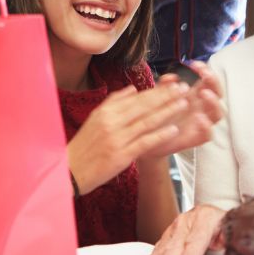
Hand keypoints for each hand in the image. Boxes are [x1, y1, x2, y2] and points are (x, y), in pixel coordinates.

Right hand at [68, 75, 219, 194]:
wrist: (70, 170)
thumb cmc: (84, 144)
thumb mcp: (95, 118)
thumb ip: (114, 102)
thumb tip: (133, 89)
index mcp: (106, 112)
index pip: (136, 98)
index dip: (156, 91)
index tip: (172, 84)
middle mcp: (112, 122)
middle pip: (144, 107)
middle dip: (166, 96)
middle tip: (184, 89)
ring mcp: (117, 139)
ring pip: (147, 122)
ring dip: (167, 112)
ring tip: (183, 104)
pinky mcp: (121, 155)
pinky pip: (144, 142)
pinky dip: (160, 135)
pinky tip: (174, 130)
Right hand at [122, 204, 226, 254]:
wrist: (217, 213)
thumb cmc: (228, 226)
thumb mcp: (235, 230)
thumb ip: (232, 240)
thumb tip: (234, 253)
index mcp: (206, 218)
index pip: (197, 238)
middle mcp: (186, 223)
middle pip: (175, 248)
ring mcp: (173, 232)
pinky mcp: (164, 241)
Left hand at [139, 62, 223, 158]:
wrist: (144, 141)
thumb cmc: (154, 117)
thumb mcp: (157, 98)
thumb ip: (164, 87)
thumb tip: (171, 77)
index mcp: (194, 96)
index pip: (207, 80)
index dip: (205, 70)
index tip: (195, 64)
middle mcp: (200, 108)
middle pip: (217, 94)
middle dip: (214, 82)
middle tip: (205, 75)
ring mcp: (200, 123)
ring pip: (218, 113)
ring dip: (213, 102)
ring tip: (204, 93)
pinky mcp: (196, 138)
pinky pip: (208, 134)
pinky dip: (207, 126)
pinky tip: (200, 118)